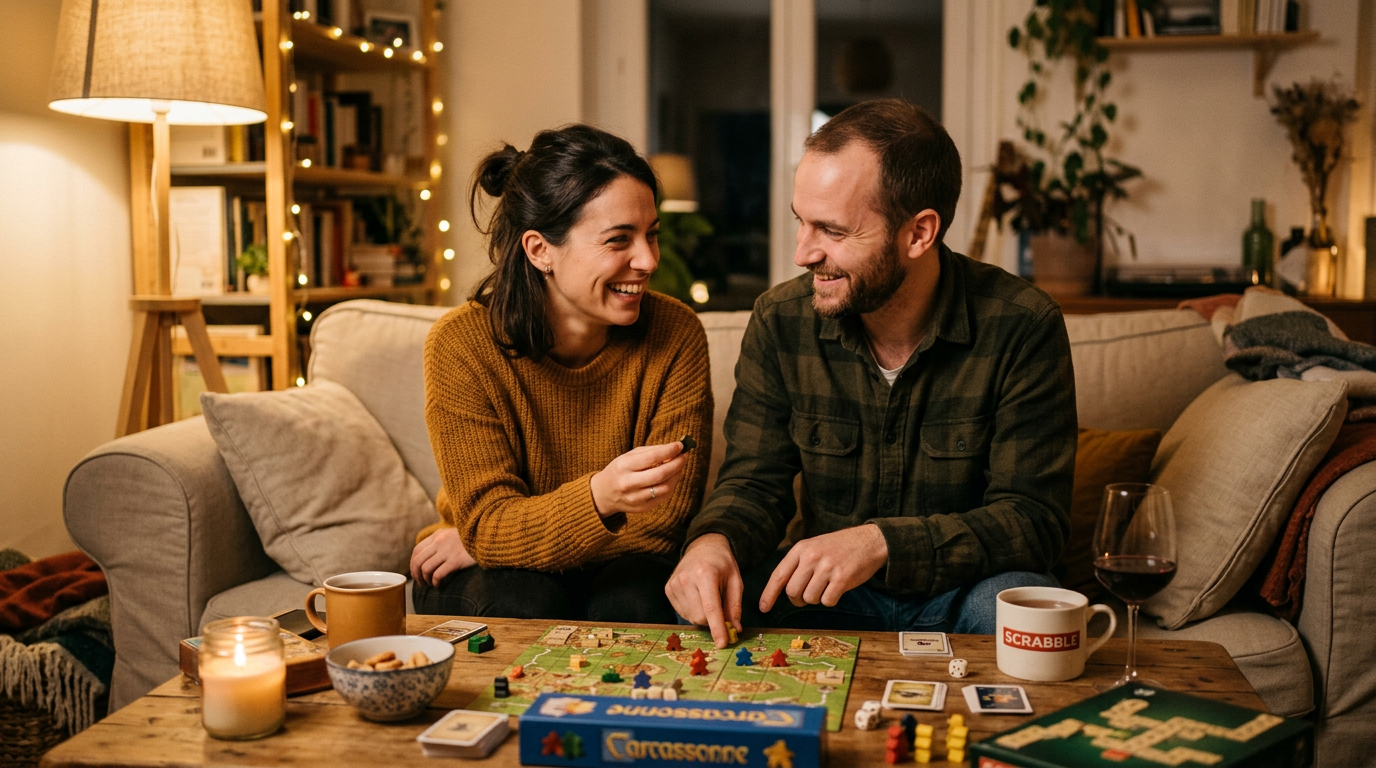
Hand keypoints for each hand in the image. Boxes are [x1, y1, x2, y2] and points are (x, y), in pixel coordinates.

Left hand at [410, 527, 476, 586]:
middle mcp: (439, 542)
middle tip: (421, 583)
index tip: (416, 573)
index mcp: (437, 535)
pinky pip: (438, 574)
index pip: (416, 551)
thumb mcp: (452, 534)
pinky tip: (439, 585)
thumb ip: (439, 542)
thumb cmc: (471, 539)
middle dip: (416, 575)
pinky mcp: (455, 561)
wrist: (487, 537)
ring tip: (430, 584)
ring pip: (426, 568)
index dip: (413, 564)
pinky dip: (435, 582)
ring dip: (425, 580)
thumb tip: (427, 557)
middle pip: (418, 561)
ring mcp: (447, 551)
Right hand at [589, 440, 688, 517]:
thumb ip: (651, 451)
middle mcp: (628, 484)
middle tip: (684, 455)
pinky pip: (664, 497)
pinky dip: (671, 485)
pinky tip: (672, 477)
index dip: (669, 451)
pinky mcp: (642, 508)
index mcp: (623, 467)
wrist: (604, 494)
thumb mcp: (629, 456)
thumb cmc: (620, 470)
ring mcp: (635, 498)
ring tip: (679, 466)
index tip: (680, 445)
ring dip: (677, 475)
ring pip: (665, 487)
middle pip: (661, 474)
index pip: (651, 457)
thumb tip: (675, 448)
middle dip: (677, 463)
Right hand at [665, 534, 742, 647]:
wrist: (702, 547)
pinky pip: (683, 613)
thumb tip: (735, 629)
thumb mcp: (736, 581)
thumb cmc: (722, 564)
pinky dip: (694, 611)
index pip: (711, 608)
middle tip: (722, 611)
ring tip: (708, 598)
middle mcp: (685, 579)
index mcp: (705, 574)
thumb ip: (735, 606)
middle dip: (713, 621)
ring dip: (703, 616)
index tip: (722, 644)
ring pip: (691, 617)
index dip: (717, 628)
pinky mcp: (668, 589)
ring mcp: (674, 584)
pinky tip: (698, 598)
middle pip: (700, 617)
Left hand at [758, 525, 888, 611]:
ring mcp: (827, 567)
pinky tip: (837, 588)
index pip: (779, 575)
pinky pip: (827, 601)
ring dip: (816, 599)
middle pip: (793, 591)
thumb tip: (784, 590)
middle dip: (798, 599)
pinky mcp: (842, 578)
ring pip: (809, 598)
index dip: (769, 594)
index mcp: (801, 549)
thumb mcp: (814, 547)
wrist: (869, 540)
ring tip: (826, 587)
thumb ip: (798, 564)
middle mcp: (811, 557)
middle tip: (807, 596)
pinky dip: (831, 600)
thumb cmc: (839, 547)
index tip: (763, 608)